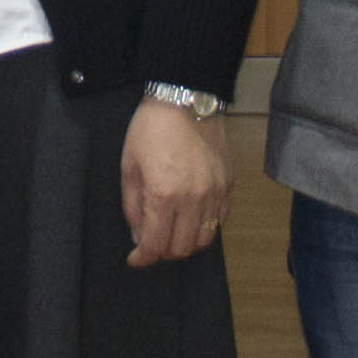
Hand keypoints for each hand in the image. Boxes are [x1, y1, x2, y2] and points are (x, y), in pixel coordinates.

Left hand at [120, 99, 230, 268]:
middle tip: (151, 243)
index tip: (135, 259)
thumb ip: (132, 205)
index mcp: (163, 193)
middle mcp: (193, 198)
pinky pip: (220, 219)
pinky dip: (205, 226)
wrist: (185, 97)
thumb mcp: (129, 165)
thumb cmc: (152, 127)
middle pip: (182, 248)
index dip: (143, 258)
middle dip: (162, 252)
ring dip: (186, 243)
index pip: (155, 244)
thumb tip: (139, 234)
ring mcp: (215, 192)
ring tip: (172, 232)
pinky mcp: (228, 184)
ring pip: (205, 239)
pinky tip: (191, 216)